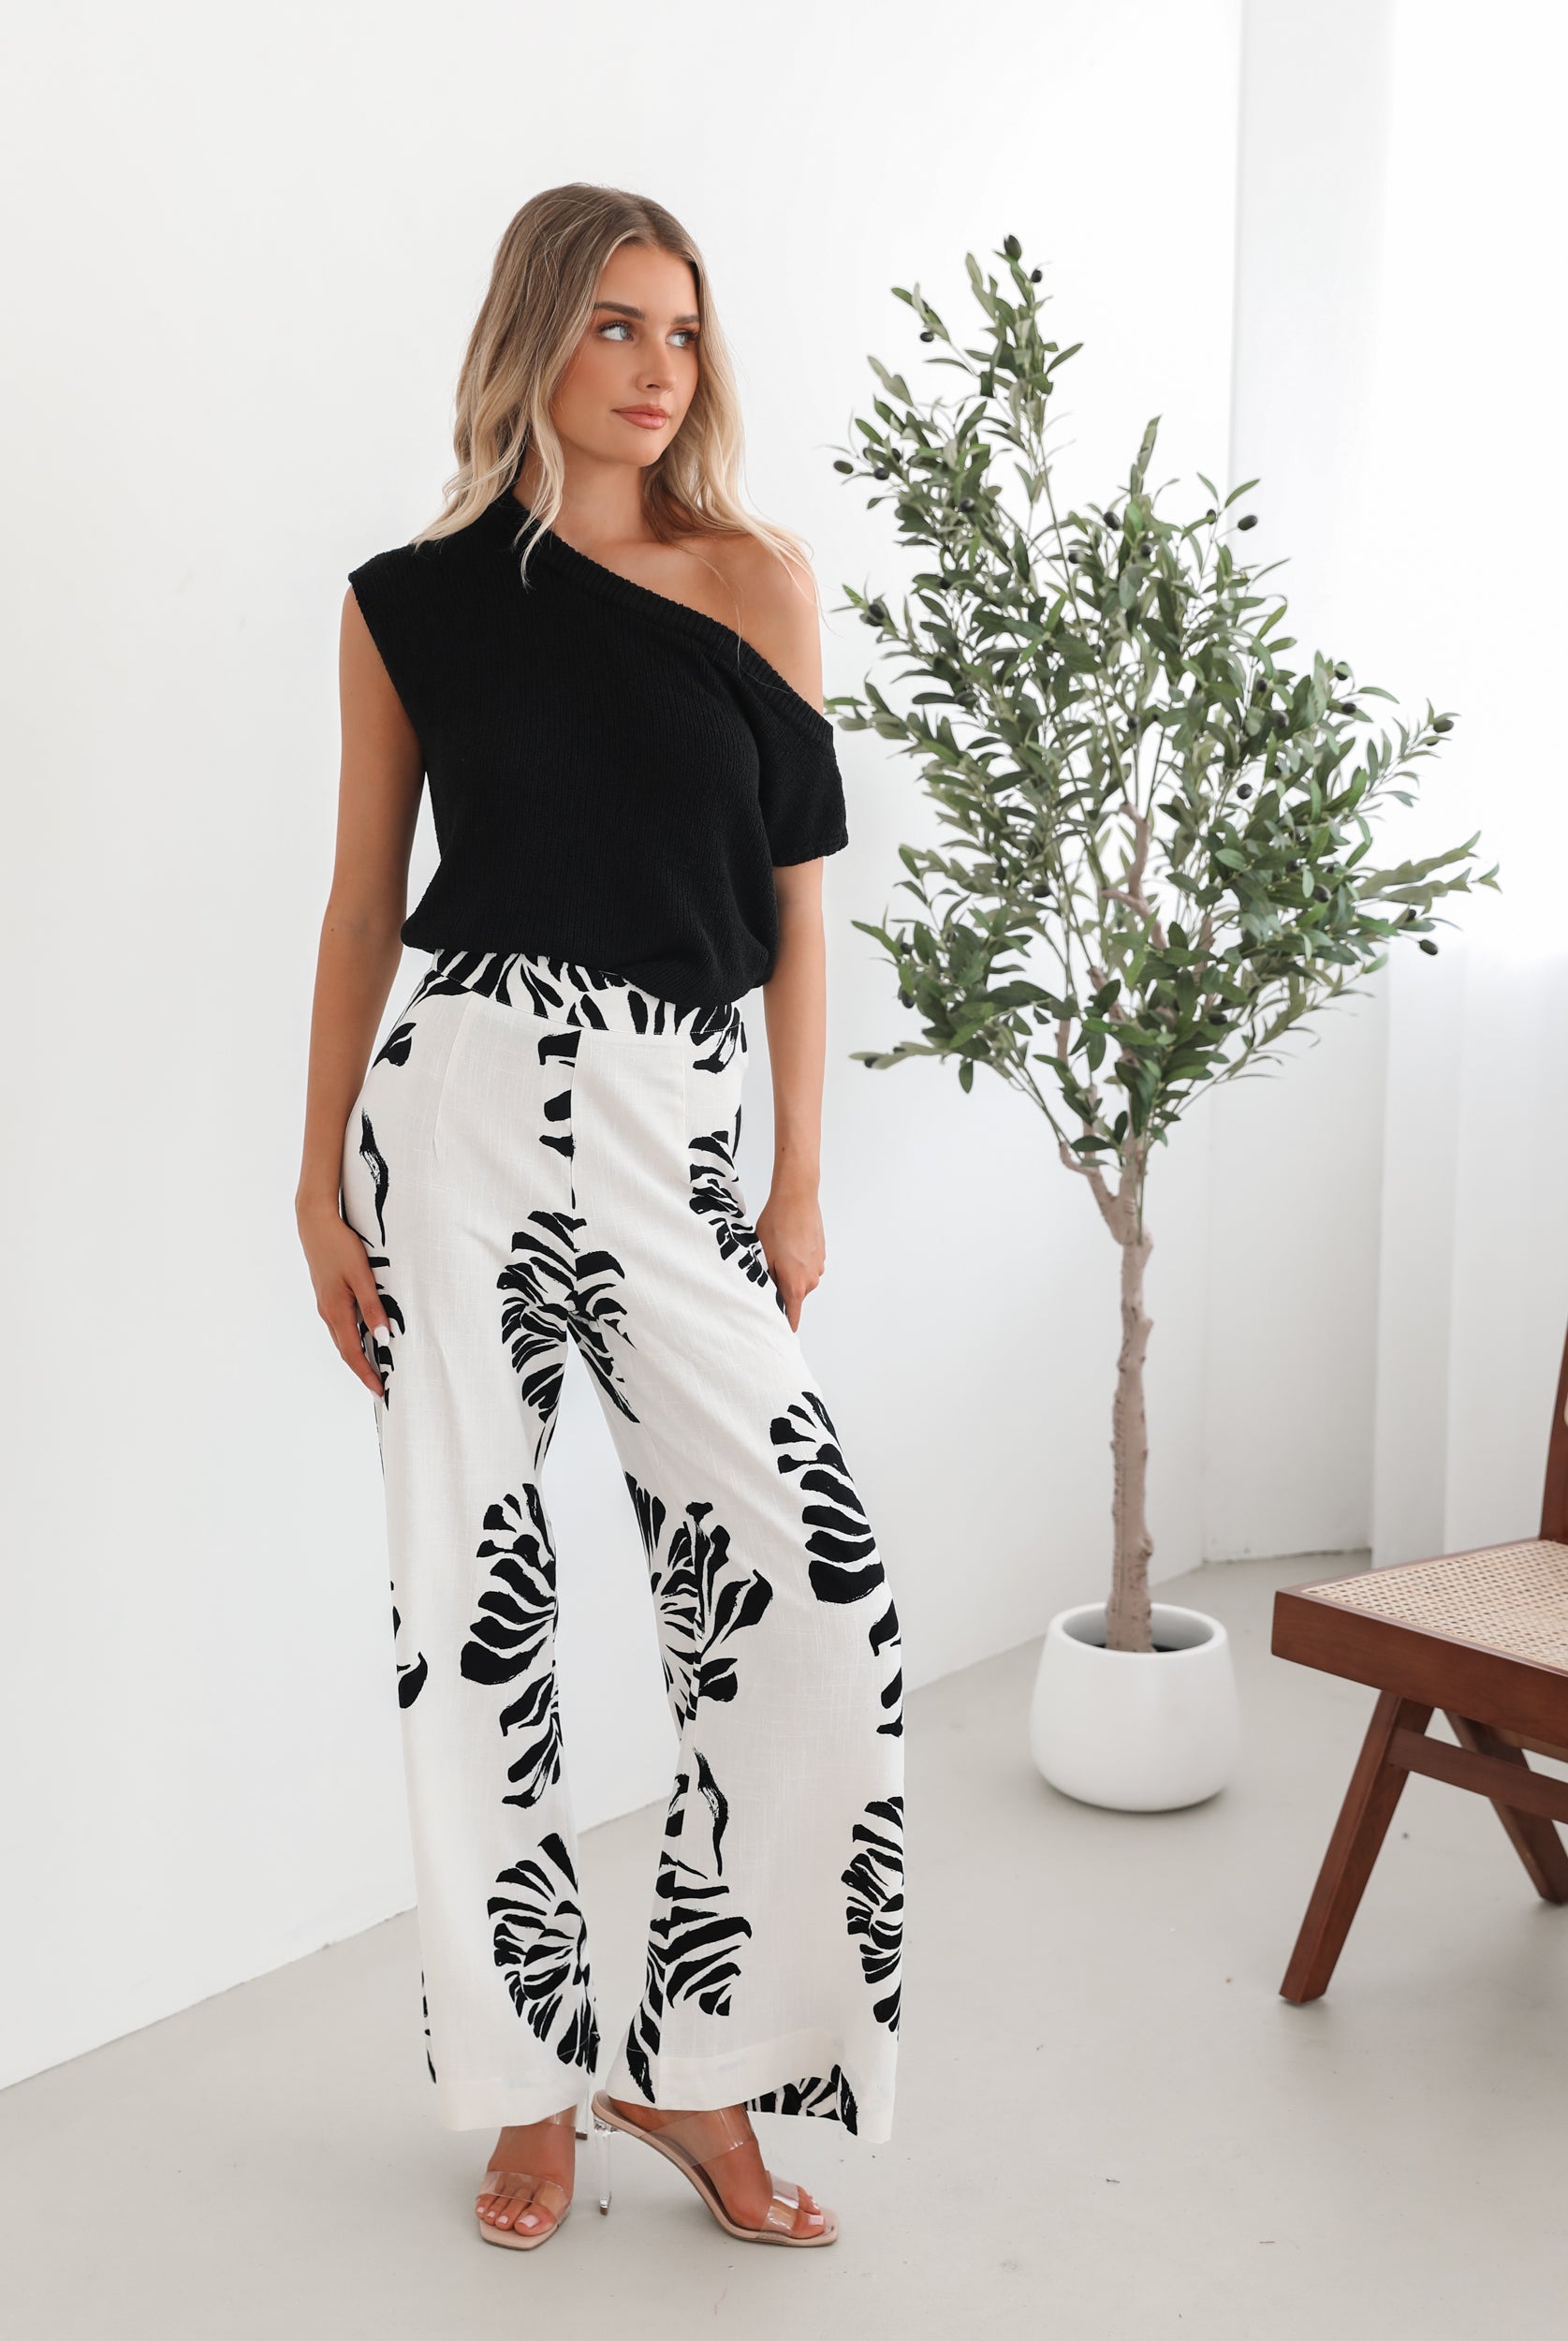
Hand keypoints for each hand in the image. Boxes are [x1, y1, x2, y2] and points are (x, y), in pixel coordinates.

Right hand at [297, 1195, 394, 1396]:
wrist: (314, 1223)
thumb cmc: (340, 1246)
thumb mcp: (362, 1276)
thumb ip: (372, 1307)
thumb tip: (383, 1338)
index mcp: (336, 1312)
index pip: (352, 1353)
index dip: (366, 1374)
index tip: (380, 1391)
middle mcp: (328, 1312)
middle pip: (345, 1350)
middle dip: (362, 1370)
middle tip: (379, 1385)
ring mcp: (325, 1304)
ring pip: (342, 1338)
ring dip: (356, 1355)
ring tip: (374, 1367)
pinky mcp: (327, 1295)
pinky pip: (340, 1325)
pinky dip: (352, 1338)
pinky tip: (363, 1336)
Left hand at [755, 1179, 824, 1331]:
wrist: (797, 1198)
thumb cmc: (777, 1224)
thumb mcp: (762, 1256)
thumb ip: (766, 1283)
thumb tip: (765, 1300)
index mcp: (796, 1285)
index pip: (791, 1317)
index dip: (782, 1325)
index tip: (774, 1333)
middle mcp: (811, 1280)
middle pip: (792, 1297)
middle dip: (779, 1290)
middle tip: (764, 1271)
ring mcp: (818, 1267)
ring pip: (799, 1281)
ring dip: (787, 1274)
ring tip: (776, 1253)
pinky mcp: (820, 1256)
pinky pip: (805, 1268)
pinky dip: (796, 1262)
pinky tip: (787, 1245)